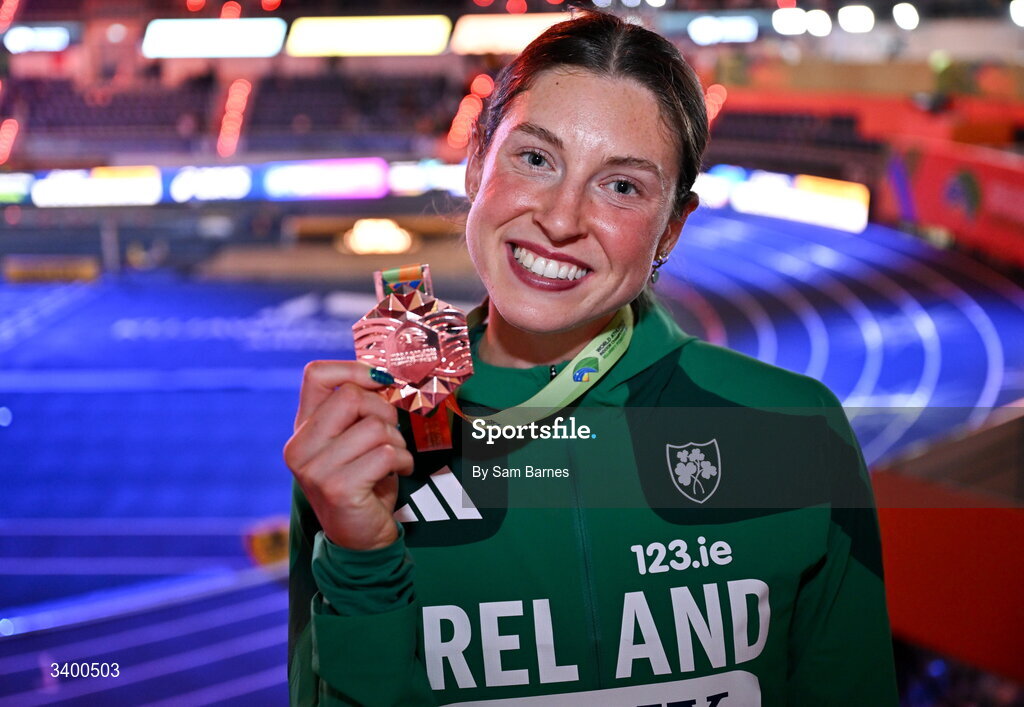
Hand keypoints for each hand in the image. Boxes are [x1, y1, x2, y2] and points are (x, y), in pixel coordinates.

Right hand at [283, 361, 413, 550]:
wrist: (360, 540)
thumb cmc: (362, 481)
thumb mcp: (352, 441)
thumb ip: (357, 410)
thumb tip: (383, 375)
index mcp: (302, 429)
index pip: (315, 375)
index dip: (354, 369)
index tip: (381, 381)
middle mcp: (300, 447)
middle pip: (351, 395)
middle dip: (384, 411)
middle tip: (390, 435)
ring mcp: (315, 469)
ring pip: (375, 426)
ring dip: (398, 442)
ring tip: (393, 460)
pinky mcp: (338, 488)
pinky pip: (386, 454)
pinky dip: (403, 461)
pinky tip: (398, 473)